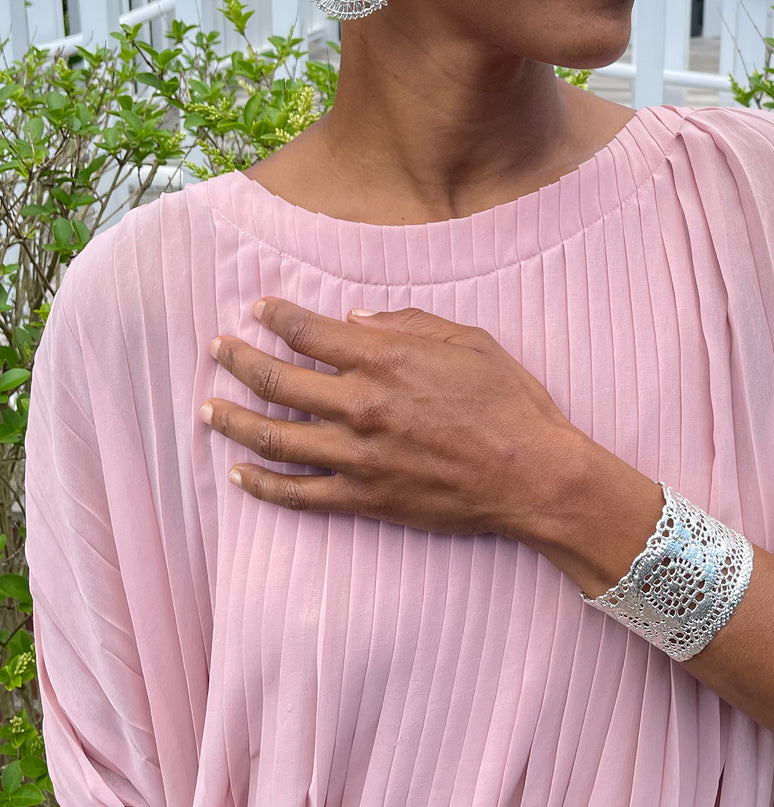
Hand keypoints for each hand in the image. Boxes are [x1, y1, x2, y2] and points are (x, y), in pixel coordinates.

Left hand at [200, 298, 580, 539]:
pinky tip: (239, 475)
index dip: (276, 316)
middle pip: (277, 381)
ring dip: (234, 420)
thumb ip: (409, 324)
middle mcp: (361, 405)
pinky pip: (299, 494)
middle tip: (217, 349)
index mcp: (386, 360)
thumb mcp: (470, 341)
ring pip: (274, 438)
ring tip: (208, 409)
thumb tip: (355, 321)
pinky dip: (263, 485)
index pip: (309, 332)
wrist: (533, 474)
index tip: (258, 309)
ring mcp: (358, 456)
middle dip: (239, 360)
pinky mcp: (364, 498)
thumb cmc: (510, 402)